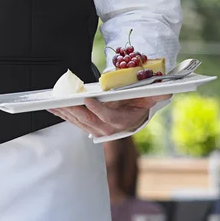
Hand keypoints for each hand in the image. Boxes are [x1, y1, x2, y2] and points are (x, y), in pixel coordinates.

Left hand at [48, 95, 169, 136]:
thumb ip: (157, 94)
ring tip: (53, 103)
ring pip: (79, 121)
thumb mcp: (150, 97)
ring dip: (65, 113)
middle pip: (89, 120)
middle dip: (74, 111)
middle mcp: (109, 129)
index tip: (87, 99)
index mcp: (123, 121)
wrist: (135, 115)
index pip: (108, 117)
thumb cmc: (140, 102)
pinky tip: (54, 108)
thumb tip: (167, 90)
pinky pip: (75, 122)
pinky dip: (64, 114)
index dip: (97, 109)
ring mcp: (98, 130)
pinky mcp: (90, 127)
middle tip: (62, 101)